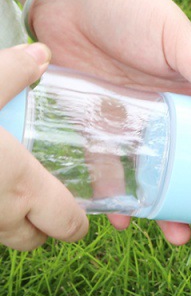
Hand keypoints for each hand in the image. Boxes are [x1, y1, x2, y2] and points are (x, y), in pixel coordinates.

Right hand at [0, 44, 88, 249]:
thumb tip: (40, 55)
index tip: (78, 213)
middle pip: (32, 240)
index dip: (76, 223)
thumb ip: (12, 73)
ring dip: (6, 222)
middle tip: (39, 200)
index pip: (66, 224)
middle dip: (40, 225)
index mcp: (20, 184)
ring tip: (3, 188)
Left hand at [28, 0, 190, 245]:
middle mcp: (167, 121)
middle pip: (187, 175)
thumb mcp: (178, 39)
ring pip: (149, 180)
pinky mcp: (93, 126)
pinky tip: (119, 216)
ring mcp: (131, 127)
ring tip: (167, 235)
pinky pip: (103, 169)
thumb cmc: (134, 9)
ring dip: (160, 211)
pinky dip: (112, 194)